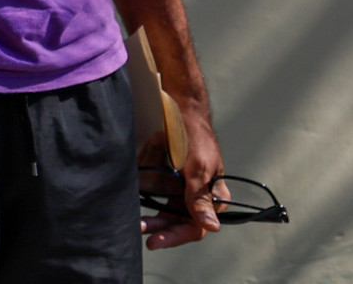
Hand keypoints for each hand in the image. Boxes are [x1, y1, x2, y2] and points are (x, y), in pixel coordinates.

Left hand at [138, 106, 226, 249]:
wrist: (180, 112)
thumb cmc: (195, 137)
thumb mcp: (199, 167)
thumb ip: (200, 197)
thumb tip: (212, 227)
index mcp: (214, 197)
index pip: (197, 227)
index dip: (177, 236)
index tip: (157, 240)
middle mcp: (200, 197)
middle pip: (180, 223)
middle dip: (161, 229)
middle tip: (142, 232)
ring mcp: (185, 190)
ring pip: (168, 213)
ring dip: (153, 219)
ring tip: (137, 223)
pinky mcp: (171, 182)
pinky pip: (159, 198)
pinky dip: (150, 203)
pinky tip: (139, 207)